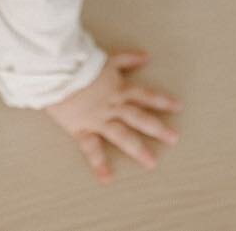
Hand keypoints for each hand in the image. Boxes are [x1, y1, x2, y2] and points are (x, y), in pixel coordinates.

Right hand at [43, 50, 181, 184]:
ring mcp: (98, 118)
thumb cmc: (79, 62)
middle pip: (139, 117)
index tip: (179, 107)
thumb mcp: (107, 58)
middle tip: (174, 139)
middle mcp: (112, 104)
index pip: (145, 95)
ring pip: (122, 134)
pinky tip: (107, 179)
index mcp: (118, 87)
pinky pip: (92, 148)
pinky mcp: (82, 127)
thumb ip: (127, 59)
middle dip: (157, 128)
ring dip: (137, 148)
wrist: (56, 70)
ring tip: (151, 163)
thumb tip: (147, 57)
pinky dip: (99, 163)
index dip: (162, 100)